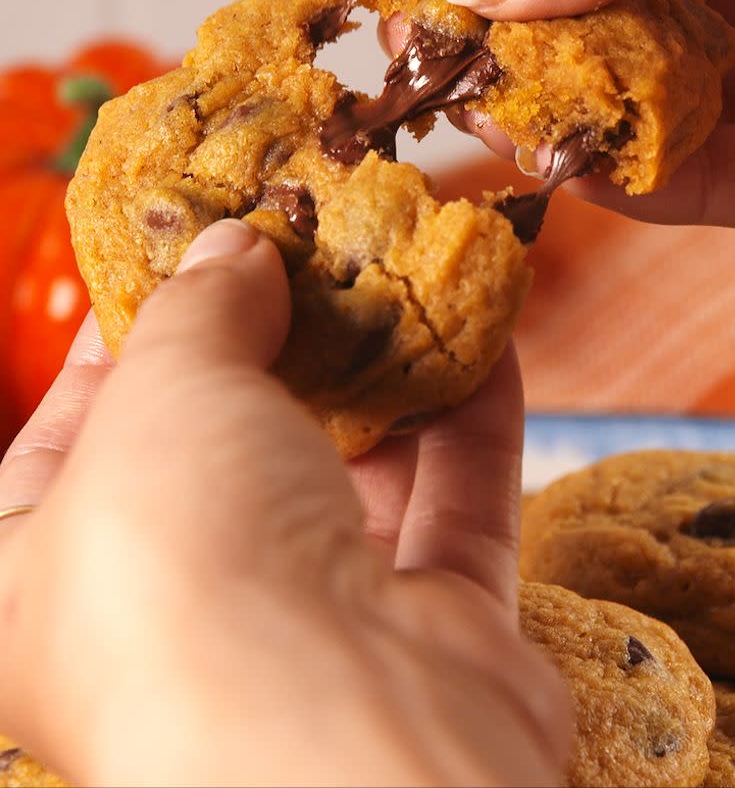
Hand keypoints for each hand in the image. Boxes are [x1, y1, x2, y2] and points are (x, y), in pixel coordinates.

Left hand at [0, 219, 567, 786]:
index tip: (175, 255)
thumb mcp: (162, 394)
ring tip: (400, 277)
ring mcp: (312, 635)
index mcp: (49, 579)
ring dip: (386, 377)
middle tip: (304, 248)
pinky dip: (473, 425)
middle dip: (273, 343)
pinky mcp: (430, 640)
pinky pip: (457, 512)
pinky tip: (487, 342)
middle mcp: (177, 614)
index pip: (68, 435)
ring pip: (353, 479)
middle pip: (227, 448)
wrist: (345, 746)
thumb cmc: (187, 565)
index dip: (120, 336)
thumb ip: (199, 311)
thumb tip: (236, 250)